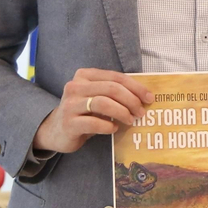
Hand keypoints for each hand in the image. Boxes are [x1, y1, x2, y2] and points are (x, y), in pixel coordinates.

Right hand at [33, 68, 152, 154]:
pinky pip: (94, 123)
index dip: (135, 87)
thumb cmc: (84, 113)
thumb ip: (114, 93)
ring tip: (131, 120)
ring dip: (122, 112)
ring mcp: (70, 104)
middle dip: (131, 100)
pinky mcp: (69, 122)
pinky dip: (108, 125)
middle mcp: (75, 86)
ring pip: (103, 103)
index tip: (150, 98)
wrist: (57, 131)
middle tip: (141, 112)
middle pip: (111, 89)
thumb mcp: (97, 97)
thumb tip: (144, 97)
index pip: (115, 77)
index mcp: (84, 76)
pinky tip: (114, 128)